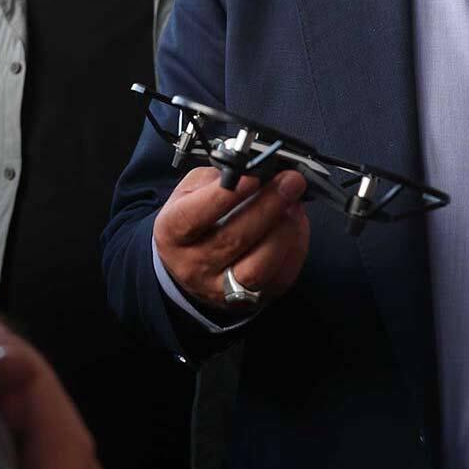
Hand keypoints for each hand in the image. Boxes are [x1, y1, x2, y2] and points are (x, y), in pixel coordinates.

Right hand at [152, 166, 309, 312]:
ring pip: (259, 266)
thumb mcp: (189, 192)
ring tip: (294, 204)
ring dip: (284, 230)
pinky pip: (281, 276)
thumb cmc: (194, 220)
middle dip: (268, 205)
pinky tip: (296, 223)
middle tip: (290, 182)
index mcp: (172, 233)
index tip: (253, 175)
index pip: (194, 216)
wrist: (191, 264)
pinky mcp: (252, 300)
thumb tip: (257, 168)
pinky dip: (295, 246)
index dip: (225, 195)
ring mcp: (223, 288)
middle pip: (233, 239)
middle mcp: (194, 265)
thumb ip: (218, 178)